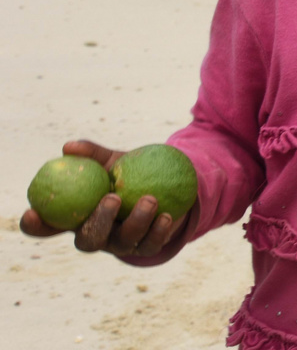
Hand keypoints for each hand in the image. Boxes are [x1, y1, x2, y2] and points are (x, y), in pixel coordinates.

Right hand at [19, 141, 189, 259]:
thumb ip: (91, 155)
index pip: (48, 227)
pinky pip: (150, 244)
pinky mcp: (146, 247)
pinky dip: (158, 231)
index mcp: (77, 217)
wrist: (166, 183)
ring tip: (150, 199)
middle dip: (98, 222)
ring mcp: (119, 244)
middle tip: (112, 198)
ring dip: (136, 222)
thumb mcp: (111, 161)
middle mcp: (95, 234)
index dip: (36, 225)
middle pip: (87, 240)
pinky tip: (166, 215)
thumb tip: (69, 147)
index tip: (32, 212)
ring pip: (122, 243)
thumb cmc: (128, 172)